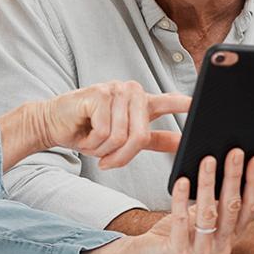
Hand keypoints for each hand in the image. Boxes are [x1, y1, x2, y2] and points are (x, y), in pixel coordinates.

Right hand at [39, 81, 189, 168]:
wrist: (53, 123)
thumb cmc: (88, 130)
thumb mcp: (124, 137)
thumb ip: (153, 138)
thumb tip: (182, 142)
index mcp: (142, 100)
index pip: (169, 102)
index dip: (184, 105)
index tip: (200, 105)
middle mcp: (131, 91)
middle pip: (141, 135)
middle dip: (122, 156)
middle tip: (107, 163)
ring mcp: (115, 90)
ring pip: (121, 136)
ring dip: (103, 150)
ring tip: (93, 144)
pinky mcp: (98, 95)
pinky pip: (104, 132)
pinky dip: (93, 143)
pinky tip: (84, 135)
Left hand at [83, 149, 253, 253]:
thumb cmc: (174, 233)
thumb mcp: (198, 215)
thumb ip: (213, 199)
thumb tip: (220, 162)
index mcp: (229, 237)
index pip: (249, 208)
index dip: (253, 183)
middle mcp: (220, 248)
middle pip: (231, 208)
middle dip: (233, 177)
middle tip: (235, 152)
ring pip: (208, 214)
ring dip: (208, 184)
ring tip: (207, 161)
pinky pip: (181, 222)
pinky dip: (181, 200)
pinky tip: (182, 181)